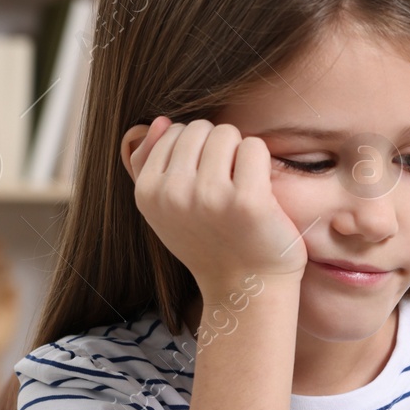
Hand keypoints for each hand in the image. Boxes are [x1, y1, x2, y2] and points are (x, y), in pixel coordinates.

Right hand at [121, 116, 306, 294]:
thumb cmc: (211, 244)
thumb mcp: (167, 210)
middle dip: (218, 148)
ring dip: (240, 153)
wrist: (246, 288)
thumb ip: (152, 164)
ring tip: (241, 186)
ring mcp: (209, 196)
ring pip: (227, 133)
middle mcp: (173, 194)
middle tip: (227, 184)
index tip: (206, 182)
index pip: (173, 132)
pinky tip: (261, 190)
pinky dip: (262, 162)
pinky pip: (254, 147)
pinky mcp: (247, 200)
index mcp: (147, 193)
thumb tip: (161, 120)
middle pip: (201, 129)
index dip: (197, 151)